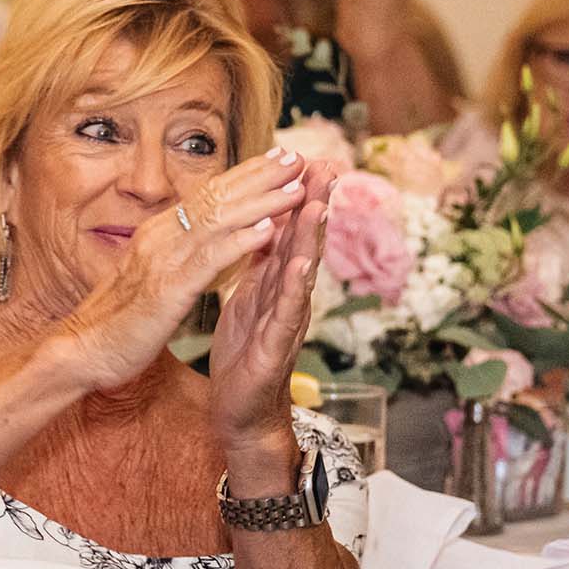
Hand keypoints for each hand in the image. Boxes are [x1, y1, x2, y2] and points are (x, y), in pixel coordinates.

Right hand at [45, 148, 314, 392]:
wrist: (82, 349)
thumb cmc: (116, 320)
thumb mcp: (147, 275)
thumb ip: (172, 253)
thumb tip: (195, 238)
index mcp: (157, 234)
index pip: (207, 196)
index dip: (244, 175)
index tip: (277, 161)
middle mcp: (160, 237)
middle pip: (217, 197)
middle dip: (259, 176)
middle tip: (296, 157)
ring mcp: (163, 259)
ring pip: (220, 220)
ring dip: (262, 201)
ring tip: (296, 187)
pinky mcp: (168, 288)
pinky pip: (210, 258)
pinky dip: (241, 240)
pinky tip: (269, 230)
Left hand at [207, 161, 338, 455]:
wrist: (241, 412)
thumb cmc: (246, 354)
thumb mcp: (249, 299)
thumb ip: (261, 265)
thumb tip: (267, 225)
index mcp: (275, 283)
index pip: (290, 232)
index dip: (298, 197)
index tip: (307, 157)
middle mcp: (289, 297)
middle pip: (304, 243)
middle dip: (314, 204)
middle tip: (327, 165)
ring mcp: (286, 321)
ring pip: (302, 272)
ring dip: (311, 237)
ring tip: (319, 203)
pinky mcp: (275, 347)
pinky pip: (286, 313)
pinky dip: (294, 288)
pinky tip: (302, 265)